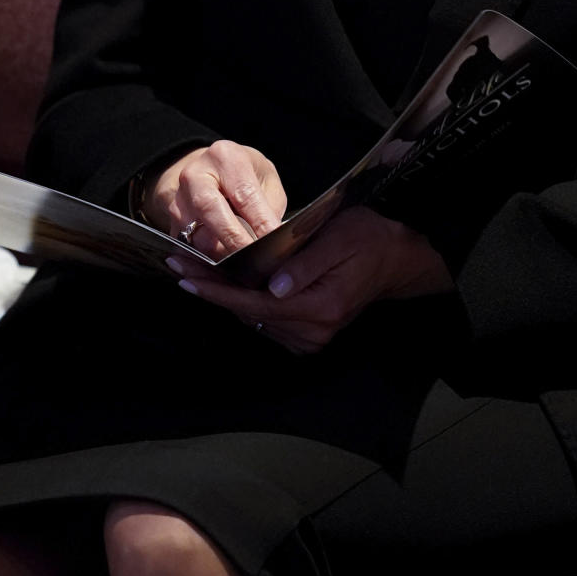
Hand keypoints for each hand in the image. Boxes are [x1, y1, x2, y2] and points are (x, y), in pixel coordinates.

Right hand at [146, 140, 287, 259]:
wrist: (207, 172)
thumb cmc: (243, 175)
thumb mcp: (265, 178)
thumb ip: (270, 207)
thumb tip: (273, 239)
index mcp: (225, 158)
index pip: (243, 193)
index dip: (259, 220)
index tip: (272, 240)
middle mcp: (194, 176)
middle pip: (211, 211)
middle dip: (235, 239)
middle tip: (256, 259)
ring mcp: (178, 201)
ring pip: (197, 236)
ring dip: (223, 255)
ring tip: (245, 266)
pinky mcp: (170, 225)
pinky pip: (189, 250)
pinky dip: (209, 262)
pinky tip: (226, 269)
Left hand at [169, 205, 453, 353]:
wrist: (397, 259)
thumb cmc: (369, 239)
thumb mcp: (339, 238)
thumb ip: (305, 264)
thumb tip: (273, 287)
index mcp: (320, 307)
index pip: (255, 305)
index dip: (218, 292)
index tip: (186, 279)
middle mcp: (313, 331)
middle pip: (248, 314)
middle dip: (212, 290)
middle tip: (179, 265)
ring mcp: (311, 337)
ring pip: (254, 319)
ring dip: (225, 296)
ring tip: (196, 270)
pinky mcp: (309, 334)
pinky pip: (267, 320)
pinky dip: (244, 302)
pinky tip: (229, 282)